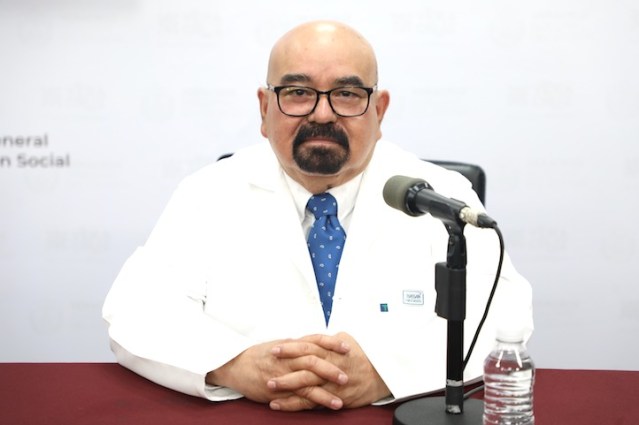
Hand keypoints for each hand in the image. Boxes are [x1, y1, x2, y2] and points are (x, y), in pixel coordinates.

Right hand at [205, 336, 349, 407]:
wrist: (235, 365)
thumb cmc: (258, 354)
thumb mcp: (279, 344)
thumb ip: (297, 345)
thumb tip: (313, 342)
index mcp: (290, 345)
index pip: (315, 340)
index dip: (331, 343)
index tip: (347, 346)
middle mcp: (288, 359)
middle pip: (313, 360)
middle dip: (332, 368)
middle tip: (348, 375)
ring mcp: (283, 375)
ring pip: (308, 381)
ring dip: (326, 390)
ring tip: (342, 398)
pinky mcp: (278, 391)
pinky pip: (297, 397)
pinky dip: (312, 402)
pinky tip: (324, 407)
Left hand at [267, 332, 390, 410]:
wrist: (381, 376)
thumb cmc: (364, 357)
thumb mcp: (348, 342)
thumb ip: (330, 340)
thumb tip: (317, 336)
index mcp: (332, 351)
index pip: (308, 346)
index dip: (291, 347)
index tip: (276, 347)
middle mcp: (329, 366)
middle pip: (304, 363)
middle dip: (285, 363)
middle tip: (268, 363)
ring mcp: (330, 383)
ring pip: (305, 383)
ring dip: (286, 384)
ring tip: (269, 385)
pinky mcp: (331, 397)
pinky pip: (309, 402)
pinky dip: (293, 404)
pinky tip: (278, 405)